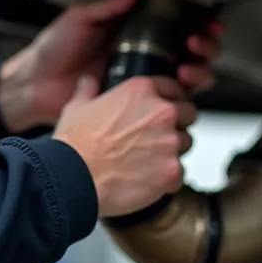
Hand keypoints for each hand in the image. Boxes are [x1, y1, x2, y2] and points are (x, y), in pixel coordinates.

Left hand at [0, 0, 222, 134]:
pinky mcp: (136, 104)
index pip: (179, 23)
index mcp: (134, 28)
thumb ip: (105, 5)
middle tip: (196, 46)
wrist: (36, 85)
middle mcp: (145, 53)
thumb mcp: (79, 18)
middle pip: (194, 52)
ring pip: (189, 78)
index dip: (201, 23)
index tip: (208, 23)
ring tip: (188, 71)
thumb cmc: (53, 48)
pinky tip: (180, 92)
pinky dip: (183, 99)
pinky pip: (168, 103)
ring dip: (200, 73)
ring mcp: (143, 79)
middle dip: (206, 49)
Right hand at [53, 74, 196, 217]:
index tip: (163, 108)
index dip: (169, 99)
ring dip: (171, 152)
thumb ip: (88, 90)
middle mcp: (161, 112)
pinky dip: (167, 179)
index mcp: (141, 91)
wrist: (73, 179)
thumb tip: (88, 82)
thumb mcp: (77, 107)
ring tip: (147, 161)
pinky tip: (147, 180)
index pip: (174, 87)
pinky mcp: (172, 171)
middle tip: (155, 138)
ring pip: (185, 144)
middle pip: (188, 114)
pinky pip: (180, 174)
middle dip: (176, 125)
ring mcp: (170, 142)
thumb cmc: (75, 145)